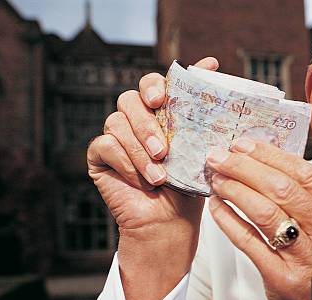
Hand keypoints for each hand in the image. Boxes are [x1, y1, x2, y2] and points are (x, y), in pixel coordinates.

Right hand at [87, 56, 218, 237]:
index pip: (156, 85)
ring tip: (159, 176)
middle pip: (131, 98)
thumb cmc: (187, 188)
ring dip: (139, 150)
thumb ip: (201, 111)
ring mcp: (116, 136)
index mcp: (162, 114)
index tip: (165, 95)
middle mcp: (137, 121)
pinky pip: (104, 144)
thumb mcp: (199, 149)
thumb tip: (211, 64)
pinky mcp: (100, 155)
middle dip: (147, 122)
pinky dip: (125, 163)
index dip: (158, 83)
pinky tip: (140, 180)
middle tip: (164, 148)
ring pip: (117, 122)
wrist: (170, 222)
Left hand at [206, 138, 311, 299]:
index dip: (270, 155)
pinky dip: (228, 221)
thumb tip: (267, 163)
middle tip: (220, 156)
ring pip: (265, 212)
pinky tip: (216, 208)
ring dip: (234, 189)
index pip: (306, 173)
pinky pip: (249, 242)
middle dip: (245, 166)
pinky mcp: (284, 281)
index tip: (244, 144)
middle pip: (284, 187)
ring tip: (215, 179)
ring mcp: (310, 260)